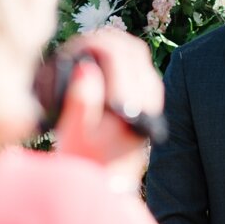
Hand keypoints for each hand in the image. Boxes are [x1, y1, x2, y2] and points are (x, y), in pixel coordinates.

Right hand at [52, 31, 161, 187]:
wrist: (109, 183)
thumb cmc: (86, 159)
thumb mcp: (74, 133)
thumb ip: (81, 100)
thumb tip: (84, 69)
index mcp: (130, 103)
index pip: (118, 53)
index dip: (93, 42)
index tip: (72, 47)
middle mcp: (148, 98)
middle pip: (131, 48)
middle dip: (103, 40)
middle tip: (78, 46)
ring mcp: (152, 98)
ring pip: (137, 55)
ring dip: (113, 47)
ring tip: (86, 53)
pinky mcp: (150, 100)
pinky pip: (139, 66)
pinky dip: (119, 58)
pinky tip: (99, 65)